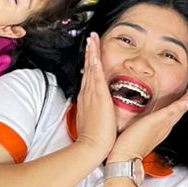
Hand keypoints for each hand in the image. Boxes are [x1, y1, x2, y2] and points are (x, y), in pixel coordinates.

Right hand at [73, 33, 117, 162]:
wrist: (92, 147)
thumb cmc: (96, 138)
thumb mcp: (95, 122)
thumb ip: (97, 114)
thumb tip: (100, 111)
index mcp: (87, 101)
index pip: (88, 78)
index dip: (89, 65)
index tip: (91, 54)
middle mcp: (87, 95)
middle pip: (88, 69)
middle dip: (89, 53)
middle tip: (90, 39)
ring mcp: (92, 94)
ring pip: (91, 68)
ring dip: (91, 52)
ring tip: (92, 39)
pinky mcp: (97, 96)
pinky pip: (96, 75)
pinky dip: (94, 62)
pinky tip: (94, 52)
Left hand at [110, 81, 187, 162]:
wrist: (125, 159)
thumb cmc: (128, 148)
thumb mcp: (137, 132)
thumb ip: (141, 125)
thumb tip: (139, 120)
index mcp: (161, 127)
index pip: (176, 111)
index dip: (186, 101)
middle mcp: (165, 126)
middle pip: (183, 108)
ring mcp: (163, 124)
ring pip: (181, 108)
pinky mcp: (157, 122)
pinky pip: (173, 111)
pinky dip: (183, 104)